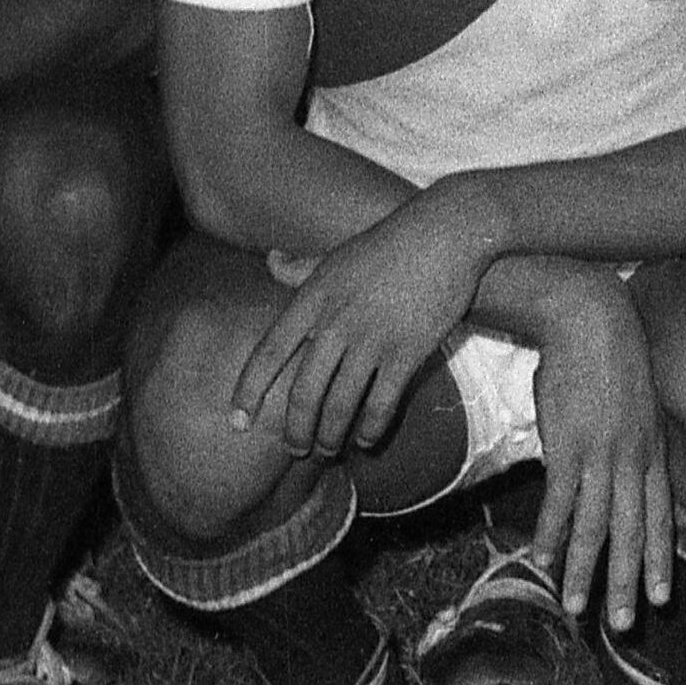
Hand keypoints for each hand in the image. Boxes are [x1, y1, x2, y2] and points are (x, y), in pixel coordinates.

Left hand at [231, 192, 492, 456]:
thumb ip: (300, 268)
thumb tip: (269, 260)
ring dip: (331, 437)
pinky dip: (371, 429)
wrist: (447, 234)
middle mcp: (336, 322)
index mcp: (314, 297)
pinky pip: (381, 403)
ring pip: (340, 405)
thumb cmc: (390, 243)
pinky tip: (367, 439)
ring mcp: (373, 338)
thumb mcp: (336, 254)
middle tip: (295, 450)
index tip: (238, 421)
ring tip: (329, 450)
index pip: (269, 352)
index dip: (249, 391)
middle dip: (296, 431)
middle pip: (303, 392)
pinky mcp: (407, 351)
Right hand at [522, 285, 674, 632]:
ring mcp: (602, 456)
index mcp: (651, 452)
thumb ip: (628, 445)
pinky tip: (545, 562)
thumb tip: (613, 473)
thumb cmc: (609, 359)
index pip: (660, 518)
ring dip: (586, 572)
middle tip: (623, 625)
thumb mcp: (634, 407)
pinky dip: (553, 535)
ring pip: (597, 528)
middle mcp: (632, 461)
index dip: (658, 560)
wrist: (590, 319)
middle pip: (632, 534)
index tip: (659, 598)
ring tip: (577, 610)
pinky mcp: (569, 446)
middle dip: (627, 583)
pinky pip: (562, 502)